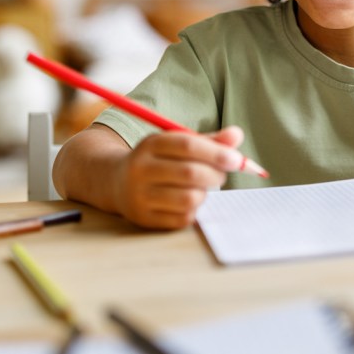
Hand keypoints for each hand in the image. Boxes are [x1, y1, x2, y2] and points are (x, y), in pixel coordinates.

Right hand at [112, 126, 245, 229]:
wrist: (117, 183)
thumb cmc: (160, 160)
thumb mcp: (178, 144)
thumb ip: (210, 141)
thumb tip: (237, 135)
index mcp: (150, 145)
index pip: (187, 145)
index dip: (216, 152)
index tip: (236, 159)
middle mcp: (141, 169)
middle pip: (190, 173)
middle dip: (215, 175)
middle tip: (221, 176)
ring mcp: (140, 196)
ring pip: (189, 198)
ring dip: (205, 194)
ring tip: (201, 188)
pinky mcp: (144, 218)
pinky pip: (183, 218)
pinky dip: (194, 210)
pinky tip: (188, 201)